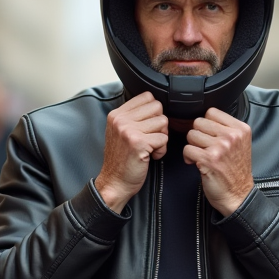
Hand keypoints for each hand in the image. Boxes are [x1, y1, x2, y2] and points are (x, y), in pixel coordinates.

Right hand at [95, 92, 168, 211]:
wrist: (114, 182)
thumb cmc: (121, 160)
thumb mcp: (120, 132)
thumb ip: (133, 117)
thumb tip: (155, 105)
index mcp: (117, 114)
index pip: (147, 96)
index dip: (153, 112)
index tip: (147, 126)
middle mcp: (121, 119)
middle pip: (157, 107)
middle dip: (159, 124)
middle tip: (150, 138)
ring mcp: (128, 130)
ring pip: (163, 122)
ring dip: (161, 138)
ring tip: (149, 148)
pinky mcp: (138, 142)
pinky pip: (164, 138)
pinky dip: (161, 150)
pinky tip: (150, 156)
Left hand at [183, 108, 252, 215]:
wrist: (238, 194)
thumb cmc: (236, 171)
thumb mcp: (240, 143)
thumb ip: (226, 128)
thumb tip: (204, 118)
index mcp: (240, 129)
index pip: (211, 112)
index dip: (206, 124)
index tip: (209, 136)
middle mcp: (232, 136)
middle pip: (199, 122)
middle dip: (198, 135)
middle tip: (204, 147)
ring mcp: (220, 147)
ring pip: (191, 135)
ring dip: (192, 146)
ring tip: (201, 155)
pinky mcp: (208, 159)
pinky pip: (187, 149)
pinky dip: (188, 157)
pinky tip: (196, 163)